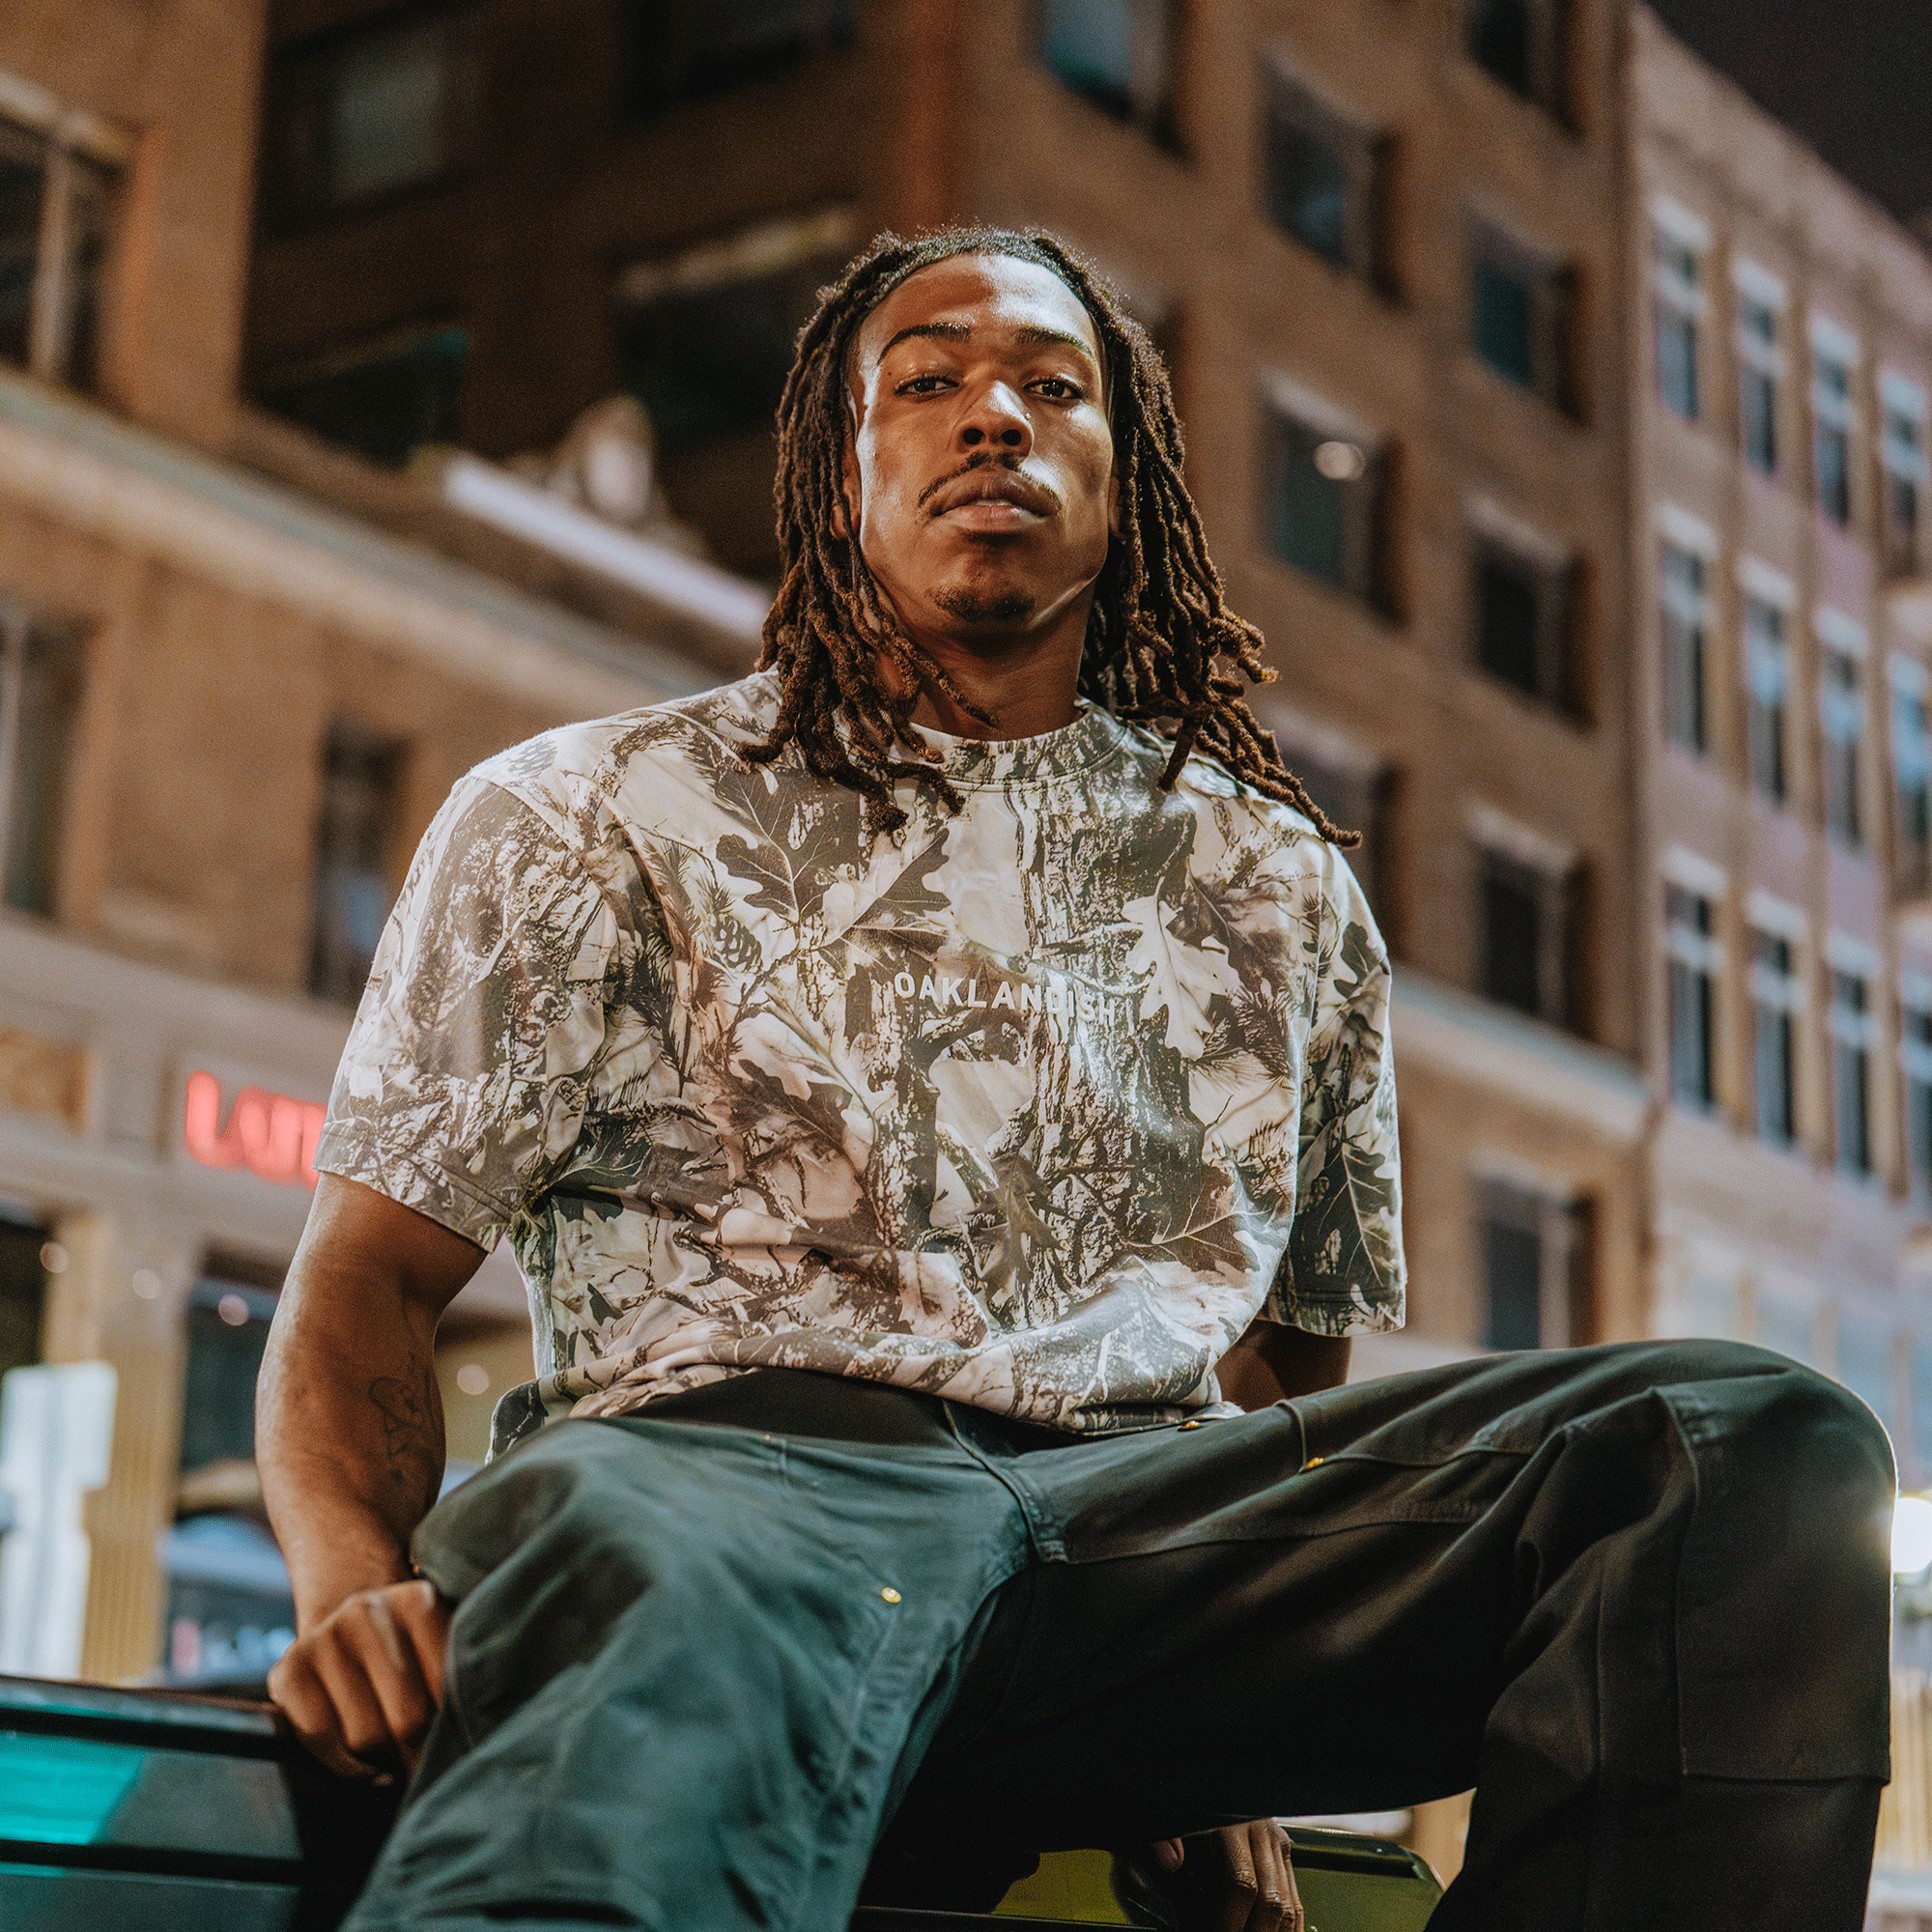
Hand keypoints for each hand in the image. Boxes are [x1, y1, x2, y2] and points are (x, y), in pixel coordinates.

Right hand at [268, 1578, 449, 1780]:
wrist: (343, 1621)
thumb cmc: (407, 1651)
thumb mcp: (438, 1648)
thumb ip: (455, 1680)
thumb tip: (468, 1742)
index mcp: (418, 1601)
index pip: (448, 1687)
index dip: (453, 1728)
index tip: (456, 1747)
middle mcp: (366, 1611)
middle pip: (407, 1718)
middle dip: (419, 1753)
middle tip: (427, 1768)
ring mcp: (324, 1638)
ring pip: (365, 1736)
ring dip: (385, 1761)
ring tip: (397, 1759)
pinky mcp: (288, 1671)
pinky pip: (320, 1738)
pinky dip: (346, 1766)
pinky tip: (367, 1767)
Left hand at [1140, 1822, 1302, 1931]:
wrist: (1205, 1788)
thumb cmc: (1185, 1812)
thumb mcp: (1169, 1821)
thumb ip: (1163, 1841)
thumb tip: (1170, 1864)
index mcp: (1229, 1824)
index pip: (1239, 1884)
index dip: (1228, 1923)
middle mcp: (1260, 1832)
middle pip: (1271, 1901)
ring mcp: (1276, 1843)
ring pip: (1288, 1905)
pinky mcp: (1284, 1853)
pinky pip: (1295, 1901)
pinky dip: (1288, 1929)